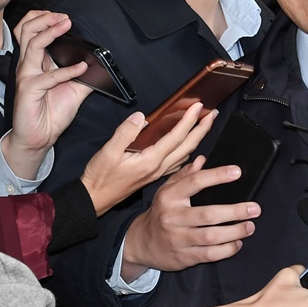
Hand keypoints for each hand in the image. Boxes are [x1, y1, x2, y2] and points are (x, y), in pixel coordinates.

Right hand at [2, 11, 93, 178]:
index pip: (31, 30)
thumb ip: (86, 76)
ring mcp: (26, 76)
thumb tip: (103, 65)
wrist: (39, 138)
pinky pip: (48, 76)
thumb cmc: (51, 113)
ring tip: (66, 25)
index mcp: (36, 61)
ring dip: (51, 32)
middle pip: (26, 30)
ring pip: (32, 44)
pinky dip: (67, 70)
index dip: (44, 18)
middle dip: (44, 18)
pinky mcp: (28, 90)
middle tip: (63, 17)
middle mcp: (28, 64)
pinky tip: (82, 67)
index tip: (64, 17)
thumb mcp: (74, 90)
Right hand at [80, 104, 217, 215]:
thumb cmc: (99, 177)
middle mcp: (158, 167)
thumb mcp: (108, 153)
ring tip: (203, 126)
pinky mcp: (153, 175)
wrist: (94, 200)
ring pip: (184, 155)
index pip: (176, 137)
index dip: (188, 120)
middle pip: (187, 146)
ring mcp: (157, 172)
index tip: (198, 107)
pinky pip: (176, 163)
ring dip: (196, 139)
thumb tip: (142, 118)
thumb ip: (125, 133)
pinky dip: (187, 152)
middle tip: (213, 114)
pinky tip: (189, 150)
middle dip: (202, 129)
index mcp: (150, 160)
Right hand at [120, 156, 258, 276]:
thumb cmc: (161, 213)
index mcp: (169, 197)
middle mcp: (173, 218)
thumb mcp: (167, 191)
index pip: (195, 182)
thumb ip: (185, 176)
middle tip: (254, 208)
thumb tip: (202, 160)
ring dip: (234, 231)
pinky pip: (209, 254)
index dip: (217, 176)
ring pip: (211, 236)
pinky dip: (227, 249)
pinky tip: (237, 243)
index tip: (237, 172)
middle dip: (234, 211)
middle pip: (208, 214)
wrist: (141, 243)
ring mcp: (178, 239)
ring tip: (250, 226)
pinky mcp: (184, 257)